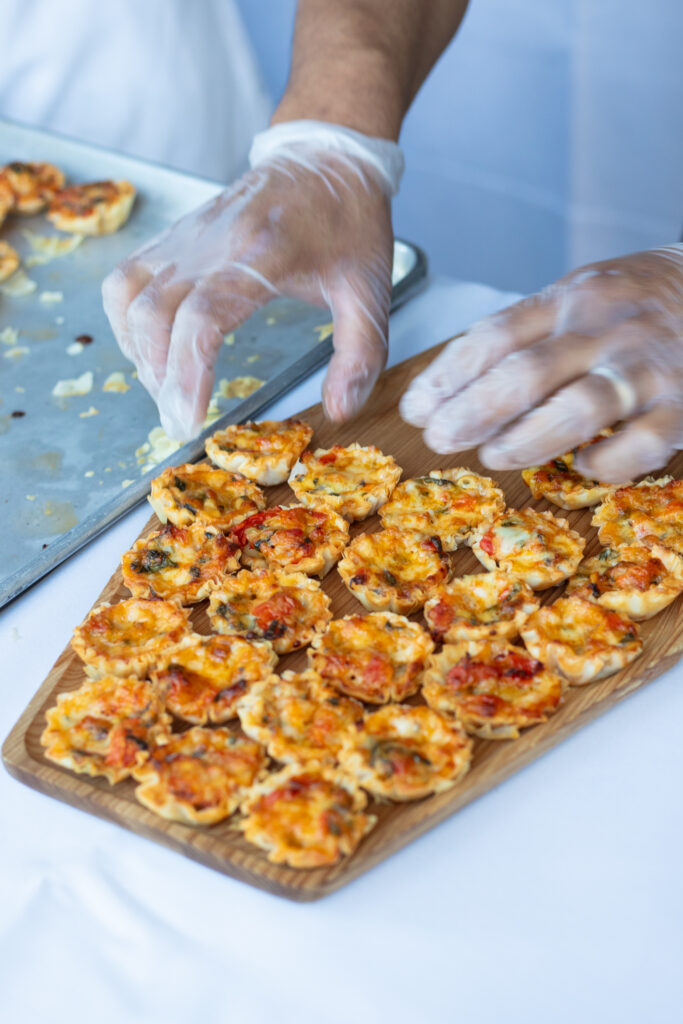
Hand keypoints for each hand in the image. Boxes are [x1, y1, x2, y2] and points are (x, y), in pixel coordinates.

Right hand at [102, 121, 401, 439]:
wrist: (327, 156)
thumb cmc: (350, 224)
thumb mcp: (371, 290)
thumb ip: (360, 354)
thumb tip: (339, 410)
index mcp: (263, 253)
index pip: (203, 315)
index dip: (186, 371)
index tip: (187, 419)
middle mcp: (213, 241)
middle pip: (154, 312)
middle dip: (158, 376)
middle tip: (178, 422)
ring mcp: (187, 235)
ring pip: (128, 294)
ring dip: (137, 350)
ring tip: (166, 388)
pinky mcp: (175, 235)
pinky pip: (127, 277)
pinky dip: (127, 320)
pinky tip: (151, 350)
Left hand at [400, 246, 682, 481]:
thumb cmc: (638, 302)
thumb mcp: (581, 295)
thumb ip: (527, 332)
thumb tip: (454, 382)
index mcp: (572, 299)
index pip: (496, 336)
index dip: (448, 376)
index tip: (415, 407)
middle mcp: (606, 330)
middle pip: (526, 374)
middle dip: (472, 412)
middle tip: (437, 438)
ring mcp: (646, 369)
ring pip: (576, 409)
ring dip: (524, 439)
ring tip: (491, 455)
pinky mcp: (682, 407)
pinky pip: (637, 445)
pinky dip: (602, 462)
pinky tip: (583, 464)